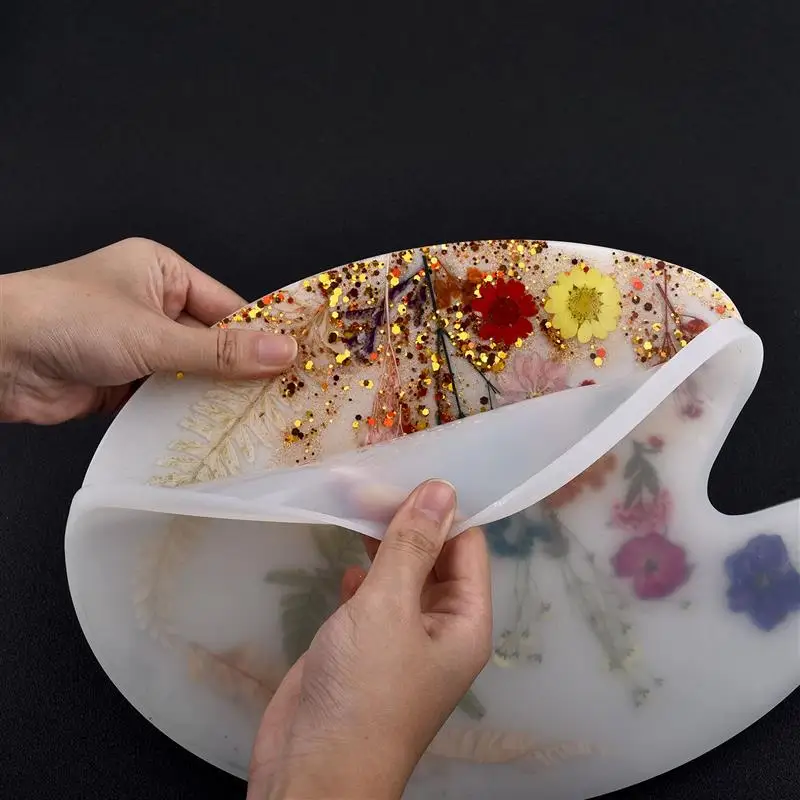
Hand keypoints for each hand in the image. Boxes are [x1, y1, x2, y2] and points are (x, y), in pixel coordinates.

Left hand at [0, 238, 297, 422]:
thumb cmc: (66, 319)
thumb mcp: (153, 334)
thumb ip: (219, 352)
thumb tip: (283, 354)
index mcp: (162, 272)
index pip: (227, 306)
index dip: (261, 335)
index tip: (296, 363)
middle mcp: (152, 305)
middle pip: (212, 342)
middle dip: (240, 370)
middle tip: (284, 398)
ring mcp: (138, 346)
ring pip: (191, 373)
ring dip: (214, 395)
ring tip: (260, 420)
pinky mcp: (123, 382)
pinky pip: (167, 396)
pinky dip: (186, 413)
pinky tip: (216, 431)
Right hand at [248, 480, 491, 799]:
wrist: (312, 772)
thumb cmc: (364, 690)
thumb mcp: (389, 608)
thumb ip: (413, 546)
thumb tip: (442, 489)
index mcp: (465, 621)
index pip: (466, 546)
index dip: (443, 507)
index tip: (412, 467)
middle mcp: (439, 626)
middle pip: (433, 556)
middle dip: (406, 519)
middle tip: (370, 477)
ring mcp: (400, 637)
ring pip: (399, 573)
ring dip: (380, 541)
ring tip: (354, 499)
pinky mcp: (364, 645)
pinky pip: (372, 596)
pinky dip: (361, 573)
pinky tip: (346, 559)